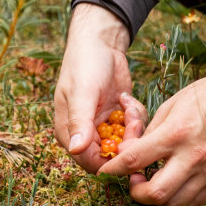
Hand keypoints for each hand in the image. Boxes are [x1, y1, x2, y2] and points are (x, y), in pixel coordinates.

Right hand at [54, 3, 138, 172]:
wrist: (101, 43)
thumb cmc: (85, 64)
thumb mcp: (83, 92)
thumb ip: (80, 121)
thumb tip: (76, 150)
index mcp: (70, 133)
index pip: (92, 163)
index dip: (112, 158)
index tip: (126, 141)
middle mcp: (87, 134)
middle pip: (113, 156)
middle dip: (127, 139)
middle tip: (131, 118)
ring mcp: (104, 126)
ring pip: (127, 142)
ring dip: (133, 125)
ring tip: (127, 103)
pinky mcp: (119, 117)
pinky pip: (134, 128)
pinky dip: (135, 114)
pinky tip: (126, 97)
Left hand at [98, 75, 205, 205]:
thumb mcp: (171, 106)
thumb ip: (149, 134)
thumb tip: (130, 154)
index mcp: (175, 134)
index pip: (134, 160)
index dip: (113, 169)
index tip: (106, 171)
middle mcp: (191, 158)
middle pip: (154, 193)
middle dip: (136, 192)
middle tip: (134, 180)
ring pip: (174, 203)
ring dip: (157, 198)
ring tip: (154, 183)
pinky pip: (193, 201)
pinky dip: (177, 198)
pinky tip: (173, 185)